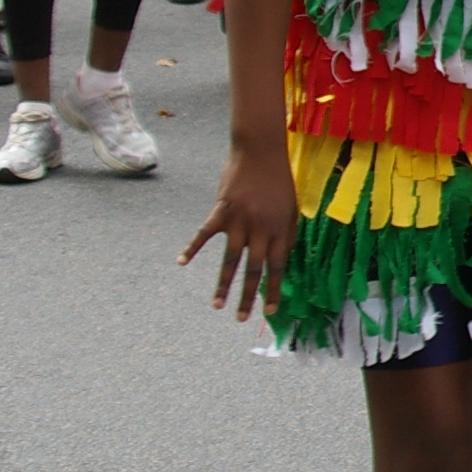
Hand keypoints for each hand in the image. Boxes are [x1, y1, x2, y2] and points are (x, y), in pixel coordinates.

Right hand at [180, 145, 300, 321]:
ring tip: (217, 306)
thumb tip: (279, 257)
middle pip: (254, 269)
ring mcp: (240, 221)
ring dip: (223, 284)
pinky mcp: (221, 211)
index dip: (274, 290)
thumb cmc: (279, 181)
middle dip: (247, 297)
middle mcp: (261, 229)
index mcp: (281, 230)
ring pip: (230, 259)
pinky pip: (204, 234)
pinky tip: (181, 263)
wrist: (262, 152)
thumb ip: (284, 233)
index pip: (278, 267)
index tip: (270, 311)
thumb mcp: (291, 208)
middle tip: (241, 319)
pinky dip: (191, 248)